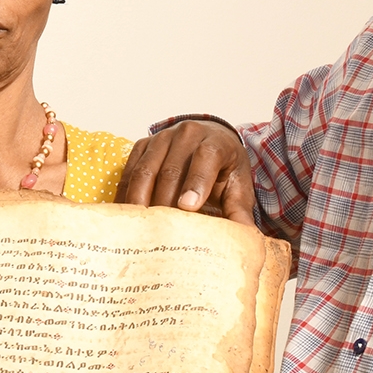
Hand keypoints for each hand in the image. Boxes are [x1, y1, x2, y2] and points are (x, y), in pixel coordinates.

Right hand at [118, 119, 255, 224]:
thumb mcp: (238, 187)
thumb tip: (246, 238)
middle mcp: (187, 134)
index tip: (188, 208)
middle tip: (161, 231)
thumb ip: (240, 211)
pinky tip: (126, 216)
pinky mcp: (143, 145)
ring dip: (140, 201)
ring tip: (140, 227)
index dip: (196, 182)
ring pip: (146, 171)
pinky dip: (126, 194)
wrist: (210, 140)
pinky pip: (129, 171)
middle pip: (171, 169)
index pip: (206, 157)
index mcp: (216, 142)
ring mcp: (161, 138)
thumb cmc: (224, 169)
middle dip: (165, 202)